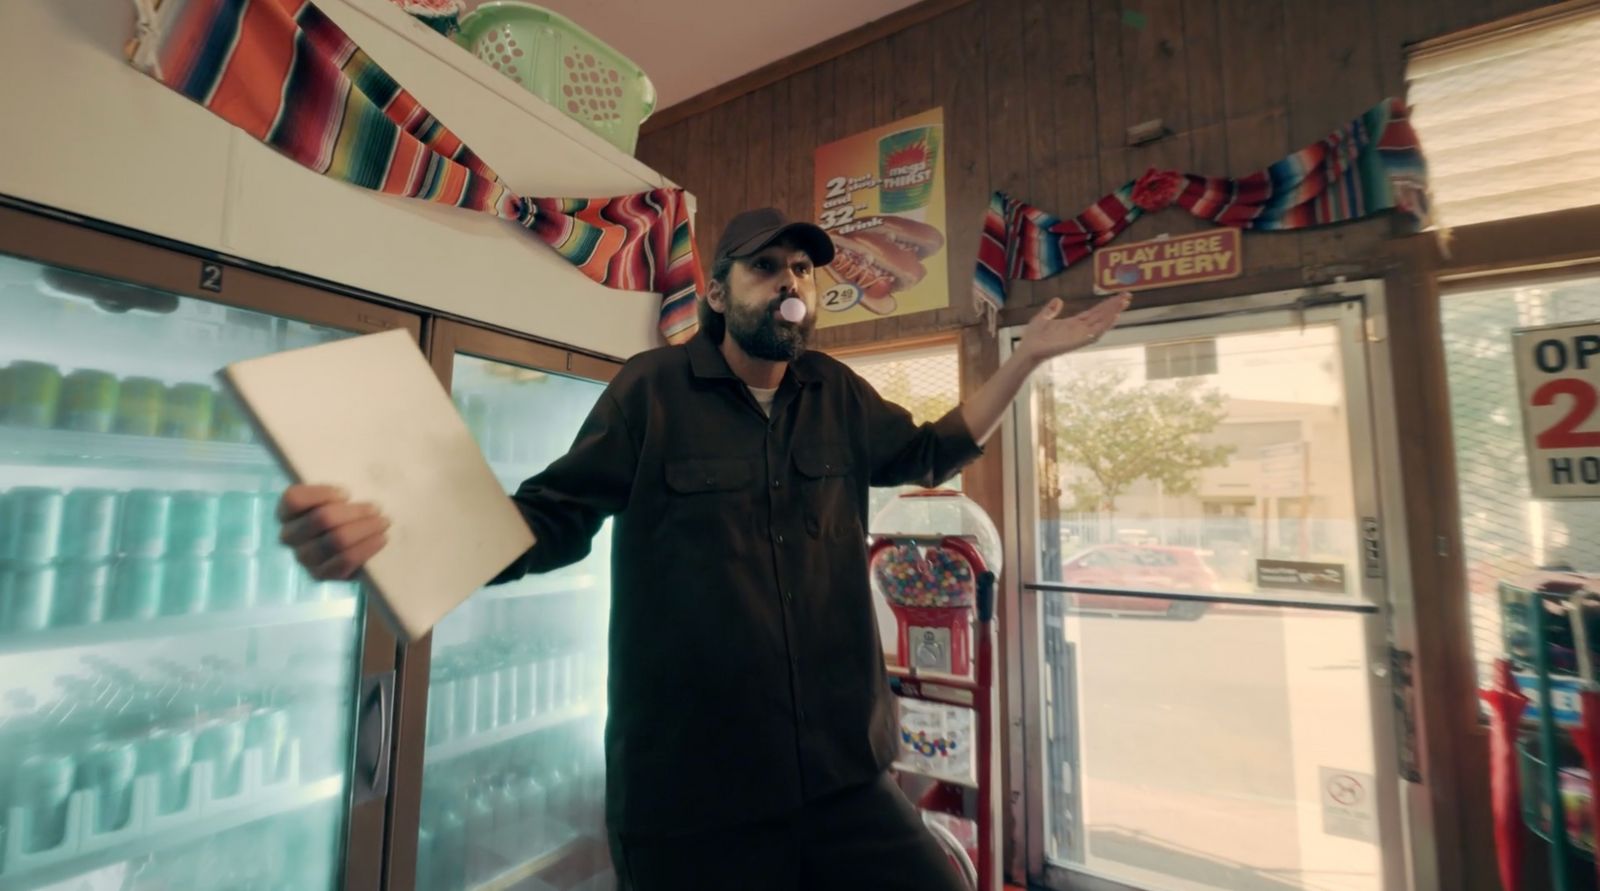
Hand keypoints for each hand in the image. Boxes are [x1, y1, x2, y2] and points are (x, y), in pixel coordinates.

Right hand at [277, 484, 389, 580]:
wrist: (349, 543)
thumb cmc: (340, 512)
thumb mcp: (335, 497)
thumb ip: (337, 492)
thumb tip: (353, 490)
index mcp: (287, 511)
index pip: (294, 499)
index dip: (322, 494)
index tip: (347, 493)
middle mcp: (289, 536)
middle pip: (322, 519)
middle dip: (355, 512)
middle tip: (376, 508)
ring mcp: (304, 558)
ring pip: (336, 541)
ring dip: (364, 529)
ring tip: (383, 522)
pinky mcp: (321, 574)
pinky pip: (345, 562)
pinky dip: (366, 548)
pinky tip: (380, 539)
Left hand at [1017, 293, 1131, 364]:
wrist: (1027, 350)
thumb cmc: (1033, 337)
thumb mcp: (1042, 318)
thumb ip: (1051, 310)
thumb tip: (1058, 299)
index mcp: (1073, 323)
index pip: (1094, 312)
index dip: (1106, 305)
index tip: (1117, 296)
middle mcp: (1079, 329)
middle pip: (1101, 315)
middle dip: (1114, 306)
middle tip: (1128, 296)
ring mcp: (1079, 335)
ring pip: (1101, 323)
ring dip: (1113, 313)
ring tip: (1124, 303)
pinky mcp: (1078, 341)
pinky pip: (1095, 333)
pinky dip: (1105, 325)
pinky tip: (1114, 317)